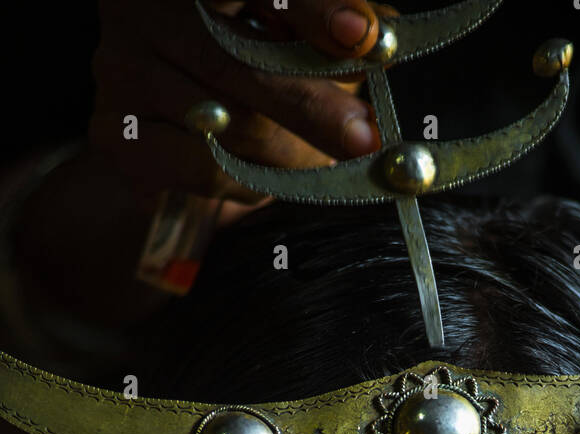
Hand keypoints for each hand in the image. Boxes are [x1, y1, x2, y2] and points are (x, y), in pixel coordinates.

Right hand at [10, 0, 388, 327]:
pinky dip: (245, 182)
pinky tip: (257, 173)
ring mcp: (120, 68)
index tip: (362, 37)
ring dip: (285, 154)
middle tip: (364, 137)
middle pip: (239, 62)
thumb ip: (333, 23)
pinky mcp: (114, 132)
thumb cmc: (245, 57)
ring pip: (227, 126)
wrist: (173, 121)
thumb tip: (378, 37)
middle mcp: (140, 8)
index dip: (313, 9)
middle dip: (312, 106)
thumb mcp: (290, 29)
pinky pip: (203, 168)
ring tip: (310, 159)